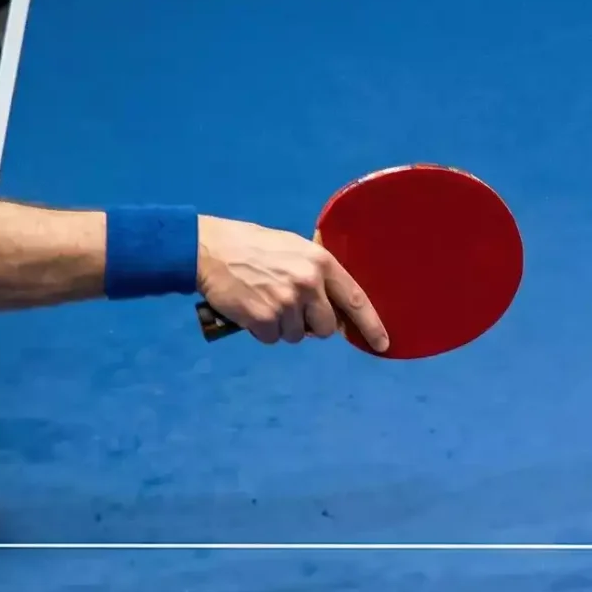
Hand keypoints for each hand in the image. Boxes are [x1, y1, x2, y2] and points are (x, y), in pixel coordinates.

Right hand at [197, 216, 389, 350]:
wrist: (208, 248)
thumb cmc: (253, 247)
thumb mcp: (294, 248)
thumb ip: (318, 273)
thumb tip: (337, 307)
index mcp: (320, 263)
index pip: (355, 300)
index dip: (371, 326)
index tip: (383, 344)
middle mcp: (308, 283)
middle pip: (326, 328)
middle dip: (310, 325)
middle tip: (288, 307)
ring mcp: (286, 302)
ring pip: (296, 336)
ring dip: (282, 327)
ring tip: (264, 301)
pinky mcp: (263, 318)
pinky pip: (272, 339)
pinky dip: (261, 330)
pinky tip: (251, 310)